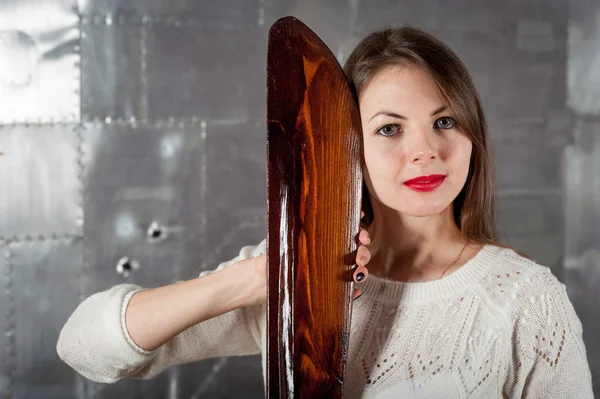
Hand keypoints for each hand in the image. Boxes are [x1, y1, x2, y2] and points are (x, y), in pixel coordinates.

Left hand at [240, 212, 370, 304]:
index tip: (360, 233)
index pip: (345, 232)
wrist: (256, 284)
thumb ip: (294, 239)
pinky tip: (355, 292)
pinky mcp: (326, 292)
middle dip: (362, 251)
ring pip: (354, 270)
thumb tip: (301, 225)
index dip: (358, 231)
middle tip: (358, 254)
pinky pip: (344, 292)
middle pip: (354, 251)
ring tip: (356, 272)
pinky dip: (352, 292)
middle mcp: (327, 256)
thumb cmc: (269, 261)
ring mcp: (328, 274)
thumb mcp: (283, 246)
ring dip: (361, 270)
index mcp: (320, 242)